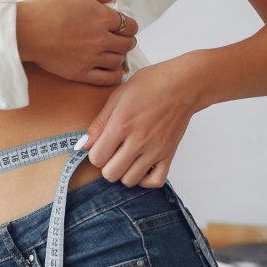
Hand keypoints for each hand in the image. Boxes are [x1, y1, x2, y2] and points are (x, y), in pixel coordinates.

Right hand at [16, 0, 138, 85]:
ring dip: (122, 57)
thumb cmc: (48, 7)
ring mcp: (91, 58)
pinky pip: (106, 79)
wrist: (28, 30)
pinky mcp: (81, 73)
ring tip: (118, 54)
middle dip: (128, 41)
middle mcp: (100, 39)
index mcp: (102, 18)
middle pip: (126, 44)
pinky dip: (115, 76)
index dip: (130, 26)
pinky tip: (114, 73)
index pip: (128, 25)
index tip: (127, 26)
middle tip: (125, 40)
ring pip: (118, 61)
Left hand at [80, 60, 197, 188]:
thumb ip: (99, 123)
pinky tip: (142, 167)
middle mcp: (138, 141)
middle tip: (113, 154)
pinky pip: (155, 182)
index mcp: (122, 125)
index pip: (96, 158)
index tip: (101, 146)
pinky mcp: (168, 155)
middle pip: (111, 174)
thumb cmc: (151, 85)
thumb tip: (83, 144)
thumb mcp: (117, 96)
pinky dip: (146, 180)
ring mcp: (154, 151)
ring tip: (127, 159)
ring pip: (130, 180)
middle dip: (107, 166)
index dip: (95, 154)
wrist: (183, 85)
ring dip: (124, 173)